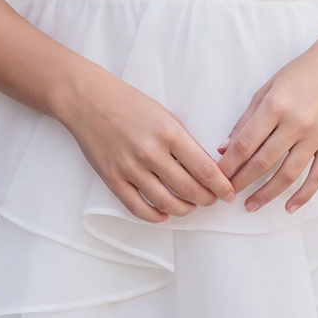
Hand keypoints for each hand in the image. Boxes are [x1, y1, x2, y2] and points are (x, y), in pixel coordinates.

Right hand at [61, 70, 236, 223]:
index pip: (204, 169)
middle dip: (206, 200)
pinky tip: (164, 215)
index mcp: (169, 133)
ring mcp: (130, 168)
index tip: (229, 193)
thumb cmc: (130, 104)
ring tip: (190, 207)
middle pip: (189, 189)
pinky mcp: (112, 179)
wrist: (89, 100)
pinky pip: (137, 207)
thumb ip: (184, 142)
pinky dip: (155, 216)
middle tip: (212, 200)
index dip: (221, 186)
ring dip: (184, 210)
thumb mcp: (165, 115)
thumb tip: (204, 169)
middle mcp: (151, 152)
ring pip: (166, 203)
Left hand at [215, 33, 317, 213]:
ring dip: (267, 194)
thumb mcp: (268, 88)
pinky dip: (304, 195)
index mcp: (275, 106)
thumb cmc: (301, 73)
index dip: (229, 164)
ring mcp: (316, 135)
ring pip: (288, 174)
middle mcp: (296, 123)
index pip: (246, 143)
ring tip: (251, 205)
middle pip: (263, 162)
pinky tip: (289, 207)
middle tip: (227, 195)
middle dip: (241, 182)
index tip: (217, 177)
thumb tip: (224, 148)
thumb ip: (246, 119)